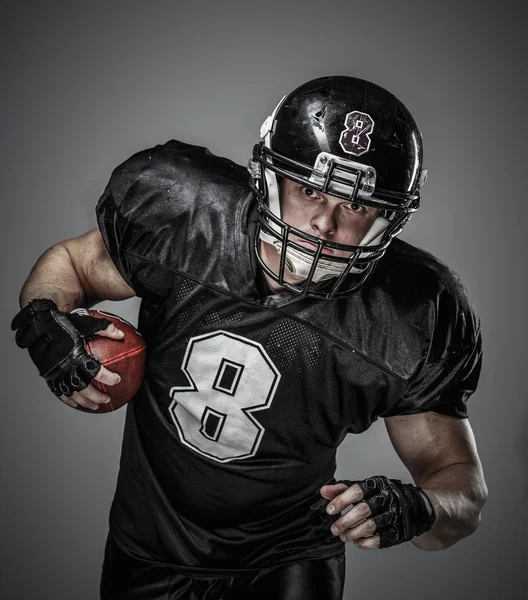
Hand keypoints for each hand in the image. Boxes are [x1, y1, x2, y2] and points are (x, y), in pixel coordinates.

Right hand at [11, 298, 124, 410]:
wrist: (38, 324)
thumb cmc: (63, 323)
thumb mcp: (86, 323)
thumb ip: (105, 329)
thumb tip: (121, 334)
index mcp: (75, 355)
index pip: (94, 371)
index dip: (107, 377)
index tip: (117, 379)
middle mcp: (64, 367)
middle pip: (83, 388)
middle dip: (96, 396)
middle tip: (107, 399)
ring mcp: (55, 373)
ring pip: (71, 393)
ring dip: (84, 402)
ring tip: (94, 406)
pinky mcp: (48, 376)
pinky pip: (59, 391)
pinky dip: (68, 399)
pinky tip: (76, 403)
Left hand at [320, 476, 434, 549]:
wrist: (415, 506)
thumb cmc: (382, 495)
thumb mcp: (363, 487)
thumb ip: (342, 489)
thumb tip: (323, 491)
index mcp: (377, 484)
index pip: (357, 490)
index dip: (341, 500)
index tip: (329, 510)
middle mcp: (387, 497)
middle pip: (363, 509)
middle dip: (345, 521)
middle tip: (334, 529)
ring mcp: (395, 514)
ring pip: (371, 525)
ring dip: (354, 533)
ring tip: (344, 537)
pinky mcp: (400, 530)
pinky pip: (382, 539)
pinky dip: (367, 543)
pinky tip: (357, 543)